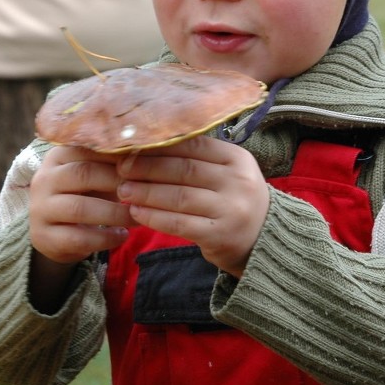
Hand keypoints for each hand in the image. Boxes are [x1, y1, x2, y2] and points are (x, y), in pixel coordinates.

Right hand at [28, 144, 134, 312]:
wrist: (53, 232)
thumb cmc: (83, 195)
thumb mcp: (93, 175)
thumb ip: (112, 164)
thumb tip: (149, 153)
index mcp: (57, 156)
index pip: (88, 148)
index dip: (118, 156)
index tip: (145, 164)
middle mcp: (44, 179)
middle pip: (82, 174)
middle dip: (117, 182)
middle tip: (144, 192)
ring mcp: (40, 208)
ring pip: (79, 208)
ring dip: (114, 214)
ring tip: (137, 218)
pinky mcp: (44, 236)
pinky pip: (78, 238)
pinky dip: (105, 238)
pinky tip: (121, 236)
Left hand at [116, 136, 268, 277]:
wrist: (264, 240)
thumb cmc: (232, 200)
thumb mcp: (226, 173)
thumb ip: (196, 159)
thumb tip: (145, 146)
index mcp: (237, 158)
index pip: (192, 145)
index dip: (159, 146)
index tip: (131, 147)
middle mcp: (238, 181)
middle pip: (183, 170)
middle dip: (147, 168)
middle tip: (121, 169)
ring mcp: (231, 209)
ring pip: (179, 197)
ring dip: (146, 193)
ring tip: (123, 191)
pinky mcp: (220, 235)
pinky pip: (180, 223)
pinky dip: (155, 217)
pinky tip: (136, 212)